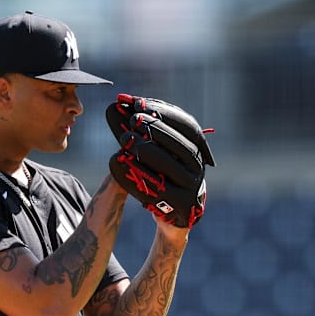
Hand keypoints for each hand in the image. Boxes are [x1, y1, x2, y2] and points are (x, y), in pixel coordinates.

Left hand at [106, 94, 215, 228]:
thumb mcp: (149, 148)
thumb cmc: (158, 173)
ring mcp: (192, 186)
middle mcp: (198, 165)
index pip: (187, 124)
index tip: (139, 104)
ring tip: (126, 139)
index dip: (164, 113)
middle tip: (133, 119)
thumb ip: (137, 128)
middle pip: (181, 146)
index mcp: (196, 147)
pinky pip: (157, 189)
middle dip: (156, 130)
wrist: (170, 212)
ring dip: (147, 150)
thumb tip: (116, 103)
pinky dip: (137, 174)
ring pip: (171, 167)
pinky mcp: (181, 204)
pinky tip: (120, 162)